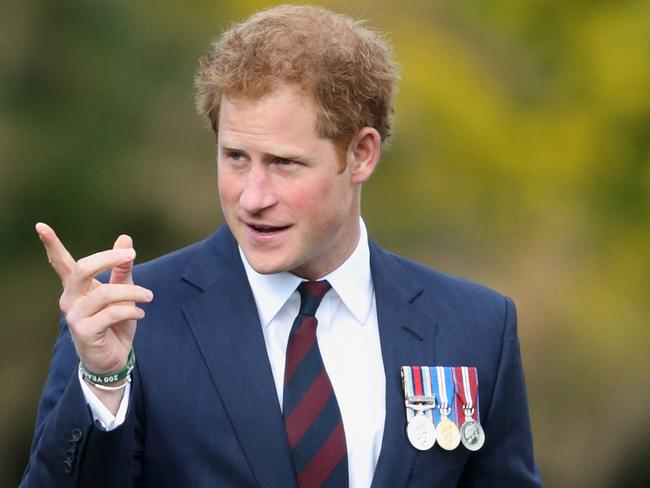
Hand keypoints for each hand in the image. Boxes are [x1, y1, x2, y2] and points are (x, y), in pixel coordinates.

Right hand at [35, 222, 152, 375]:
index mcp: (77, 287)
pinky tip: (140, 313)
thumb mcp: (123, 292)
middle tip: (132, 254)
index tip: (40, 225)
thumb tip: (126, 239)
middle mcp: (70, 299)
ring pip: (104, 293)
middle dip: (108, 258)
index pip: (61, 263)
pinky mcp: (84, 331)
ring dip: (132, 291)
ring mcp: (75, 316)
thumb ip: (122, 268)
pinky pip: (111, 313)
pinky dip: (131, 310)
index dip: (51, 244)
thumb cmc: (116, 323)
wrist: (114, 358)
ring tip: (148, 296)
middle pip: (82, 269)